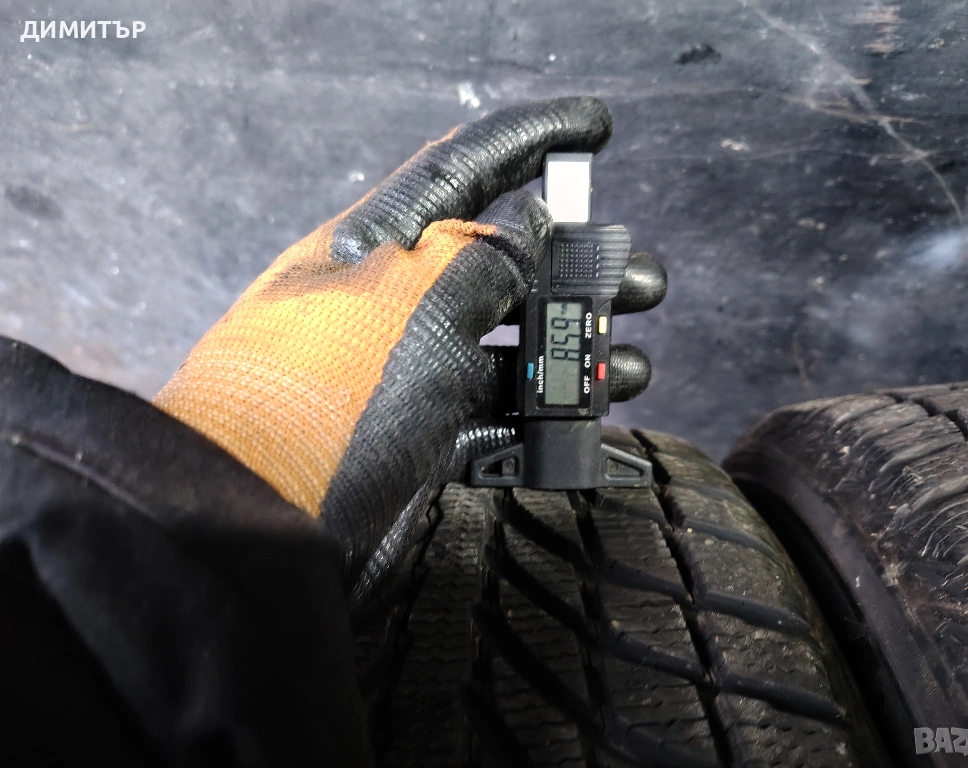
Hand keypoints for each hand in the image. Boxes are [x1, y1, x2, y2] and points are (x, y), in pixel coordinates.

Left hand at [154, 97, 659, 592]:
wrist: (256, 519)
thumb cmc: (327, 390)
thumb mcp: (414, 303)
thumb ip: (485, 261)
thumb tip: (528, 237)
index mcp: (378, 244)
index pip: (464, 169)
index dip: (532, 139)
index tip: (597, 128)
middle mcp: (391, 301)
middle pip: (503, 267)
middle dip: (579, 273)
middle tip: (644, 286)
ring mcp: (404, 375)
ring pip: (506, 350)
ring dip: (575, 356)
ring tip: (634, 369)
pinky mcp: (413, 440)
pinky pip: (492, 419)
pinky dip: (540, 422)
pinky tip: (583, 427)